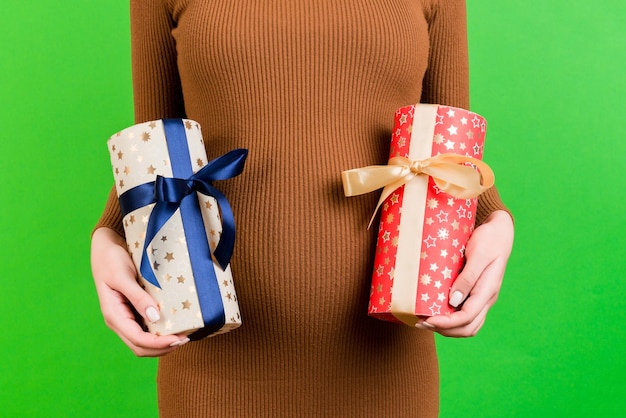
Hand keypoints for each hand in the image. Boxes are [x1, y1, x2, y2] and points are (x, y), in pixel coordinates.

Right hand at [91, 227, 189, 355]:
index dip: (159, 344)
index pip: (138, 340)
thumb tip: (155, 317)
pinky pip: (145, 330)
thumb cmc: (111, 260)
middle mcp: (118, 321)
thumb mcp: (123, 277)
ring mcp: (125, 318)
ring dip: (161, 344)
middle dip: (162, 348)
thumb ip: (138, 297)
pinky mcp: (132, 312)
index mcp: (113, 315)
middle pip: (140, 347)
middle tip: (185, 339)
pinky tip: (173, 328)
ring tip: (182, 336)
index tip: (178, 339)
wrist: (105, 248)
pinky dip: (159, 334)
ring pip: (143, 342)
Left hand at [417, 210, 513, 336]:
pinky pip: (466, 315)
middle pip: (467, 328)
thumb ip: (467, 278)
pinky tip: (436, 312)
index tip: (427, 319)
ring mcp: (483, 297)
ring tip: (426, 321)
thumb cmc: (489, 239)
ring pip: (468, 325)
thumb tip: (453, 301)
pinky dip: (451, 320)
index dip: (446, 323)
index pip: (466, 318)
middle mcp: (486, 299)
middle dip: (444, 330)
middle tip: (421, 323)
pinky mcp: (477, 293)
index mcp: (488, 291)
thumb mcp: (478, 255)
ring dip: (447, 328)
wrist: (500, 231)